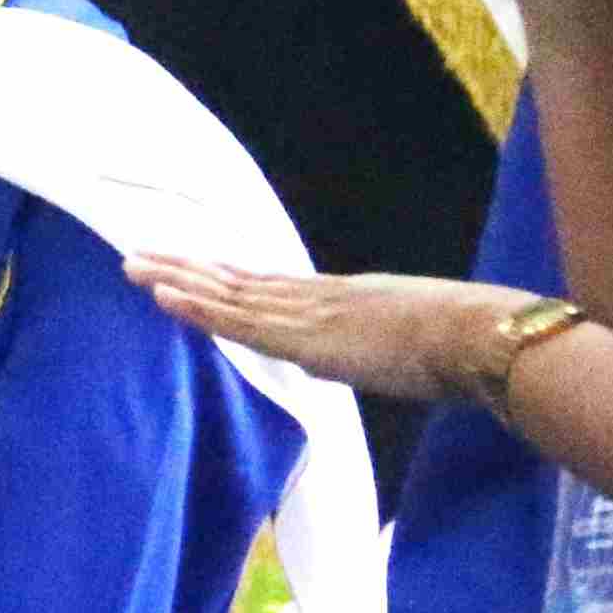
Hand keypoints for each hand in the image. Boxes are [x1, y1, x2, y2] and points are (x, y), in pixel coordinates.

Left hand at [125, 260, 543, 407]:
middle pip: (239, 282)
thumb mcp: (420, 341)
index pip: (270, 287)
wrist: (479, 337)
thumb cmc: (467, 343)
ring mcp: (308, 315)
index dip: (227, 278)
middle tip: (140, 254)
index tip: (191, 267)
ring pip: (228, 295)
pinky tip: (163, 294)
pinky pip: (238, 322)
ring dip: (178, 280)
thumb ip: (396, 345)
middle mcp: (317, 299)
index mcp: (344, 299)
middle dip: (188, 269)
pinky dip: (198, 308)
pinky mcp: (304, 338)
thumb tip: (401, 358)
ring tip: (133, 265)